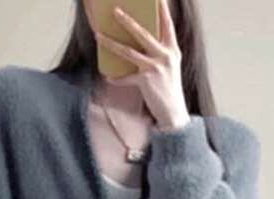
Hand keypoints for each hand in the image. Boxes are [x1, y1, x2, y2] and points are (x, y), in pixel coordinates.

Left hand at [95, 3, 190, 131]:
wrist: (173, 113)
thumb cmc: (169, 89)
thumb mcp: (168, 67)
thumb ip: (158, 52)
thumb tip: (138, 41)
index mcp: (172, 50)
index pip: (167, 24)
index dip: (162, 9)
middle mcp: (165, 56)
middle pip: (143, 34)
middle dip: (127, 21)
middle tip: (115, 10)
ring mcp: (156, 68)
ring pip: (129, 52)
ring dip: (112, 44)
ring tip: (99, 36)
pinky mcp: (146, 81)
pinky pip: (126, 77)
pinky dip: (116, 78)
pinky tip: (108, 76)